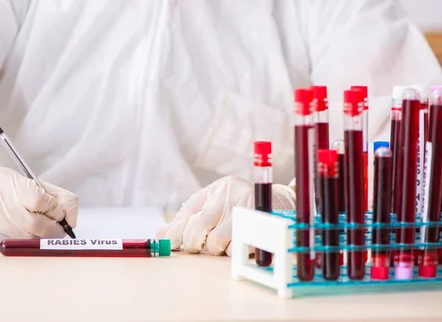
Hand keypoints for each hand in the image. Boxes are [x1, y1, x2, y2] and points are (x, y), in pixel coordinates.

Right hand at [0, 167, 78, 239]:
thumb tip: (71, 217)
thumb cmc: (4, 188)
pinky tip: (26, 236)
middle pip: (34, 224)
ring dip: (41, 239)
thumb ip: (53, 196)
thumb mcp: (27, 181)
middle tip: (59, 230)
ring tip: (45, 233)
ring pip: (24, 238)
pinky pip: (12, 245)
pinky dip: (25, 243)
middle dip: (53, 230)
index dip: (54, 210)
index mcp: (8, 181)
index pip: (39, 200)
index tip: (59, 213)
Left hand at [156, 176, 295, 255]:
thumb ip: (187, 219)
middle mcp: (228, 194)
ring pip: (216, 241)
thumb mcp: (215, 206)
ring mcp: (244, 207)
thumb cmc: (241, 208)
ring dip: (217, 249)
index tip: (169, 246)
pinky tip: (240, 242)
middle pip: (197, 227)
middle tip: (201, 246)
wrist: (282, 205)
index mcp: (215, 190)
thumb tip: (159, 235)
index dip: (175, 232)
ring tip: (224, 242)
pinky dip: (235, 251)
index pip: (187, 211)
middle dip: (194, 243)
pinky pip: (237, 248)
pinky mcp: (259, 222)